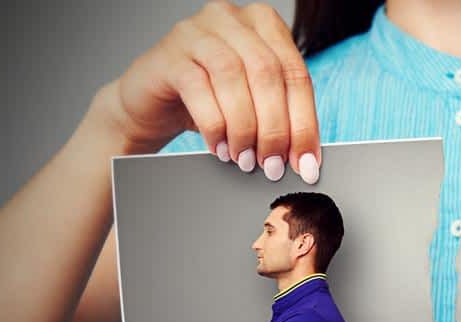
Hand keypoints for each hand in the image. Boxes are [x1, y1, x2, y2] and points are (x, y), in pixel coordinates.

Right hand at [91, 1, 319, 182]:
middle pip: (268, 72)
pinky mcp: (168, 54)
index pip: (296, 73)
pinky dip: (214, 124)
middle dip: (275, 127)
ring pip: (233, 75)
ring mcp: (196, 30)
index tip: (307, 164)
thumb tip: (307, 161)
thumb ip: (282, 118)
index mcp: (264, 23)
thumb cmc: (210, 103)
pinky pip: (198, 87)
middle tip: (272, 166)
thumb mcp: (255, 106)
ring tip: (245, 159)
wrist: (152, 105)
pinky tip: (220, 148)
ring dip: (244, 127)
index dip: (304, 123)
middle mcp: (231, 18)